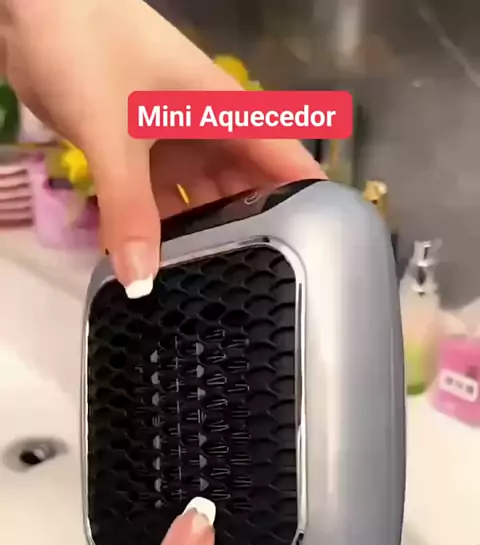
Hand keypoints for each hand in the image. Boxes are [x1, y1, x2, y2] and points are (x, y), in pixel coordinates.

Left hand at [2, 0, 321, 290]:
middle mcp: (203, 126)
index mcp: (220, 109)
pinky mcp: (133, 148)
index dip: (311, 196)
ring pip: (200, 194)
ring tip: (216, 284)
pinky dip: (160, 225)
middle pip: (244, 184)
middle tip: (264, 285)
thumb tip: (143, 283)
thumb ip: (130, 211)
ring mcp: (168, 137)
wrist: (25, 9)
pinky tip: (162, 259)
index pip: (282, 155)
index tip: (332, 246)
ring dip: (204, 231)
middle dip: (254, 227)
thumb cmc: (85, 50)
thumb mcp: (113, 133)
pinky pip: (158, 196)